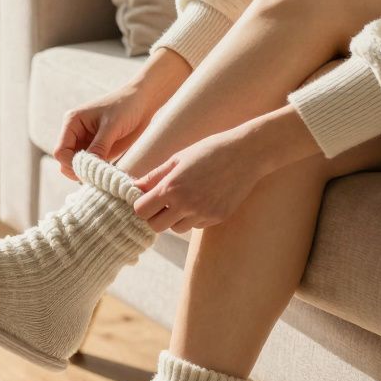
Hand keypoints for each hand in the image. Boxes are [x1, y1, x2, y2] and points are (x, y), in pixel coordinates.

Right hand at [53, 48, 189, 180]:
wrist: (143, 102)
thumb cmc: (126, 107)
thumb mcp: (112, 126)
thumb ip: (99, 147)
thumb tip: (88, 168)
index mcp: (72, 123)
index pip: (60, 151)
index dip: (71, 164)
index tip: (89, 169)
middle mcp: (75, 134)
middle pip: (65, 162)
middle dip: (78, 170)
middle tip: (98, 174)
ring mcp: (86, 143)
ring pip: (77, 166)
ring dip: (88, 173)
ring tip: (105, 172)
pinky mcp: (98, 150)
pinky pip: (91, 167)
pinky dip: (97, 172)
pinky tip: (109, 171)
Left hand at [132, 130, 266, 233]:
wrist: (247, 154)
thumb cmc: (209, 151)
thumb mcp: (178, 159)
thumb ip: (154, 176)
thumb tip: (134, 187)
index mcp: (171, 187)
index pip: (141, 211)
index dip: (141, 205)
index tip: (146, 198)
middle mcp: (186, 204)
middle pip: (156, 226)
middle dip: (155, 216)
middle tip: (162, 203)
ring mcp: (203, 214)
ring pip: (176, 228)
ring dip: (175, 218)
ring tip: (185, 198)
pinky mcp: (217, 218)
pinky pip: (195, 225)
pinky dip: (194, 217)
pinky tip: (203, 199)